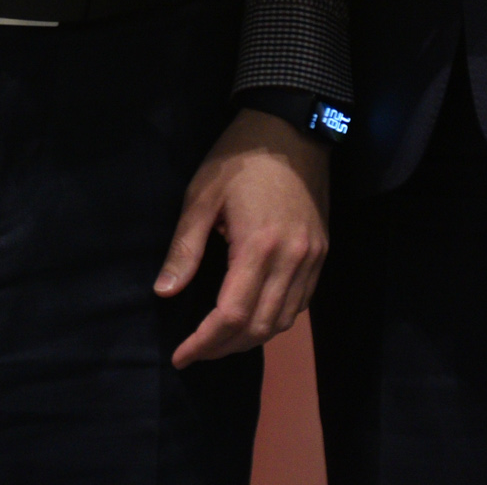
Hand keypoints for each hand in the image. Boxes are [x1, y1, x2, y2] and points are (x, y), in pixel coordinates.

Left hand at [157, 109, 329, 365]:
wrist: (290, 128)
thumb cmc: (239, 159)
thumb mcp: (201, 197)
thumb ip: (184, 248)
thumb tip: (164, 292)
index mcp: (258, 246)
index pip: (231, 315)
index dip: (204, 343)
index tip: (181, 356)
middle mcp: (292, 259)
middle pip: (259, 327)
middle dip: (224, 348)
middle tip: (196, 352)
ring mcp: (312, 258)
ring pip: (283, 321)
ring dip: (250, 339)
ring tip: (220, 341)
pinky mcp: (321, 252)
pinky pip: (300, 303)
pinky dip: (275, 320)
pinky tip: (252, 317)